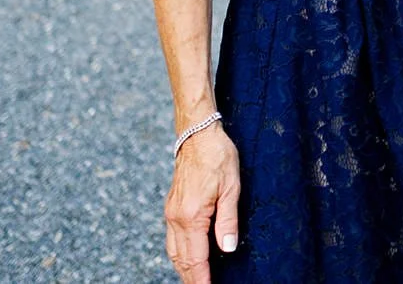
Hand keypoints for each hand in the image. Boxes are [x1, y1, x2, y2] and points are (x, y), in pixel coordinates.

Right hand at [165, 125, 240, 282]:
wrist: (197, 134)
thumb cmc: (218, 156)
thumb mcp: (231, 187)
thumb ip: (229, 220)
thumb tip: (228, 248)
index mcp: (192, 215)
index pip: (196, 258)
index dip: (202, 278)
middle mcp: (177, 217)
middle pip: (181, 259)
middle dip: (192, 278)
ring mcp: (171, 212)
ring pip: (173, 251)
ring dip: (184, 269)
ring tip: (196, 280)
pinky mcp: (171, 207)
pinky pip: (172, 239)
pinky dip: (179, 254)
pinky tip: (188, 258)